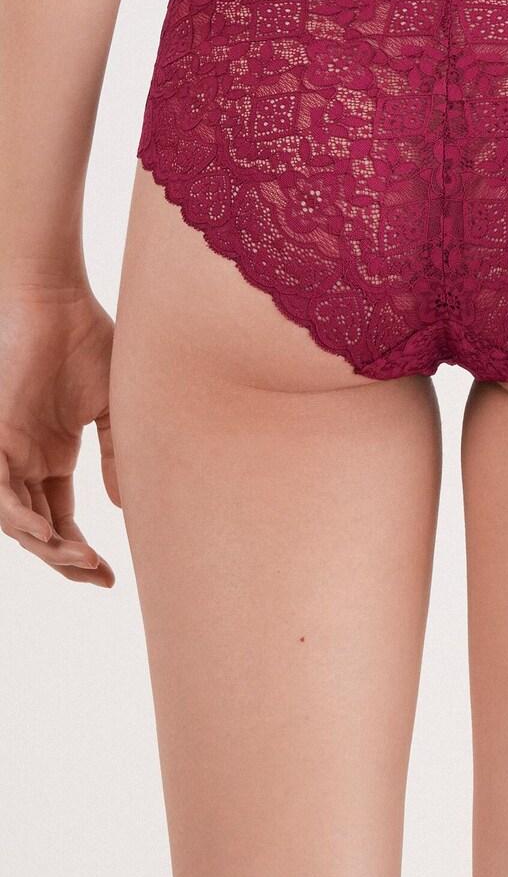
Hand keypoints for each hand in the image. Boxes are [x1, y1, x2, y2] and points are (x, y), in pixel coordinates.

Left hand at [0, 283, 117, 586]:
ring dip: (44, 546)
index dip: (80, 553)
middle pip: (39, 529)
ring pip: (15, 519)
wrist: (56, 299)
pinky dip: (19, 518)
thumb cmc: (88, 340)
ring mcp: (6, 451)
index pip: (60, 519)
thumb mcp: (114, 409)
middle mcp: (25, 460)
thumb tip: (126, 505)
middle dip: (65, 561)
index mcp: (51, 454)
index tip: (110, 576)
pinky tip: (46, 535)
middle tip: (96, 577)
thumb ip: (118, 455)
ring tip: (78, 562)